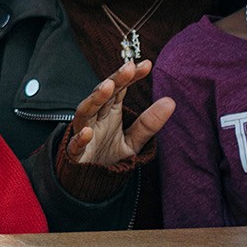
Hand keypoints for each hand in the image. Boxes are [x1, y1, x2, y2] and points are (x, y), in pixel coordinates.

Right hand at [59, 59, 175, 167]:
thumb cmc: (108, 156)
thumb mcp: (134, 141)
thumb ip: (149, 123)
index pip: (120, 89)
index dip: (131, 76)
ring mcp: (83, 132)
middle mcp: (95, 118)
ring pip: (85, 111)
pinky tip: (87, 132)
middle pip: (103, 94)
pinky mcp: (75, 153)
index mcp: (109, 111)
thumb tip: (171, 101)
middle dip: (115, 80)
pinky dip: (80, 138)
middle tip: (128, 68)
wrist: (88, 180)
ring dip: (95, 99)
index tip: (146, 65)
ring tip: (108, 87)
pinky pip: (75, 144)